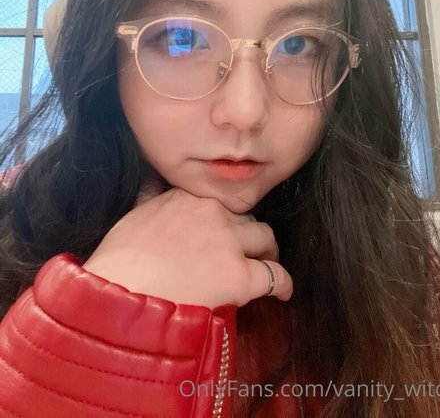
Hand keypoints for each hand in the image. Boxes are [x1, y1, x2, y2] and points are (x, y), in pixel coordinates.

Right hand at [82, 186, 292, 307]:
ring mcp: (229, 242)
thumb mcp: (134, 214)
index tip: (224, 231)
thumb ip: (151, 196)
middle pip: (245, 216)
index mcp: (188, 197)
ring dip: (267, 251)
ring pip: (265, 237)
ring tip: (266, 263)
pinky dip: (282, 283)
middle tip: (247, 249)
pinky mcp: (239, 274)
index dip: (225, 219)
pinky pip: (274, 276)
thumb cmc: (120, 260)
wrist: (120, 292)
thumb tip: (152, 182)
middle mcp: (213, 212)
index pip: (219, 203)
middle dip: (248, 233)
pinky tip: (283, 292)